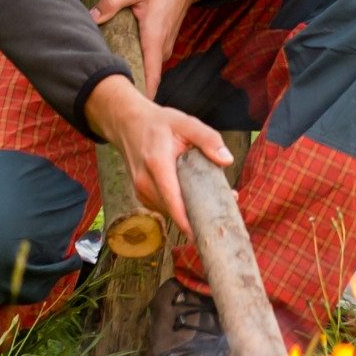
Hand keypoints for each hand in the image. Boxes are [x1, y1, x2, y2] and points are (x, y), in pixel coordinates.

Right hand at [82, 76, 231, 238]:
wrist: (128, 124)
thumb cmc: (159, 123)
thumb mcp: (186, 122)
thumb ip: (208, 139)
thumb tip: (227, 160)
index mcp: (157, 164)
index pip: (173, 200)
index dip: (187, 221)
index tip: (203, 233)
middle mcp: (145, 182)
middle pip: (172, 209)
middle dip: (196, 215)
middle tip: (223, 211)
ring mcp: (140, 190)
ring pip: (168, 210)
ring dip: (188, 211)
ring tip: (213, 203)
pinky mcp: (141, 194)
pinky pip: (163, 206)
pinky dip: (178, 206)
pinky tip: (193, 199)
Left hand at [89, 0, 219, 98]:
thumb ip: (112, 2)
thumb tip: (92, 17)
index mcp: (154, 39)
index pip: (151, 77)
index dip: (141, 96)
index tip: (127, 111)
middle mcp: (161, 48)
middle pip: (146, 77)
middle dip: (129, 88)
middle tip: (105, 97)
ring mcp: (163, 47)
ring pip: (146, 69)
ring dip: (131, 75)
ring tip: (107, 81)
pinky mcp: (161, 43)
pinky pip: (148, 60)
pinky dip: (135, 64)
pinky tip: (119, 61)